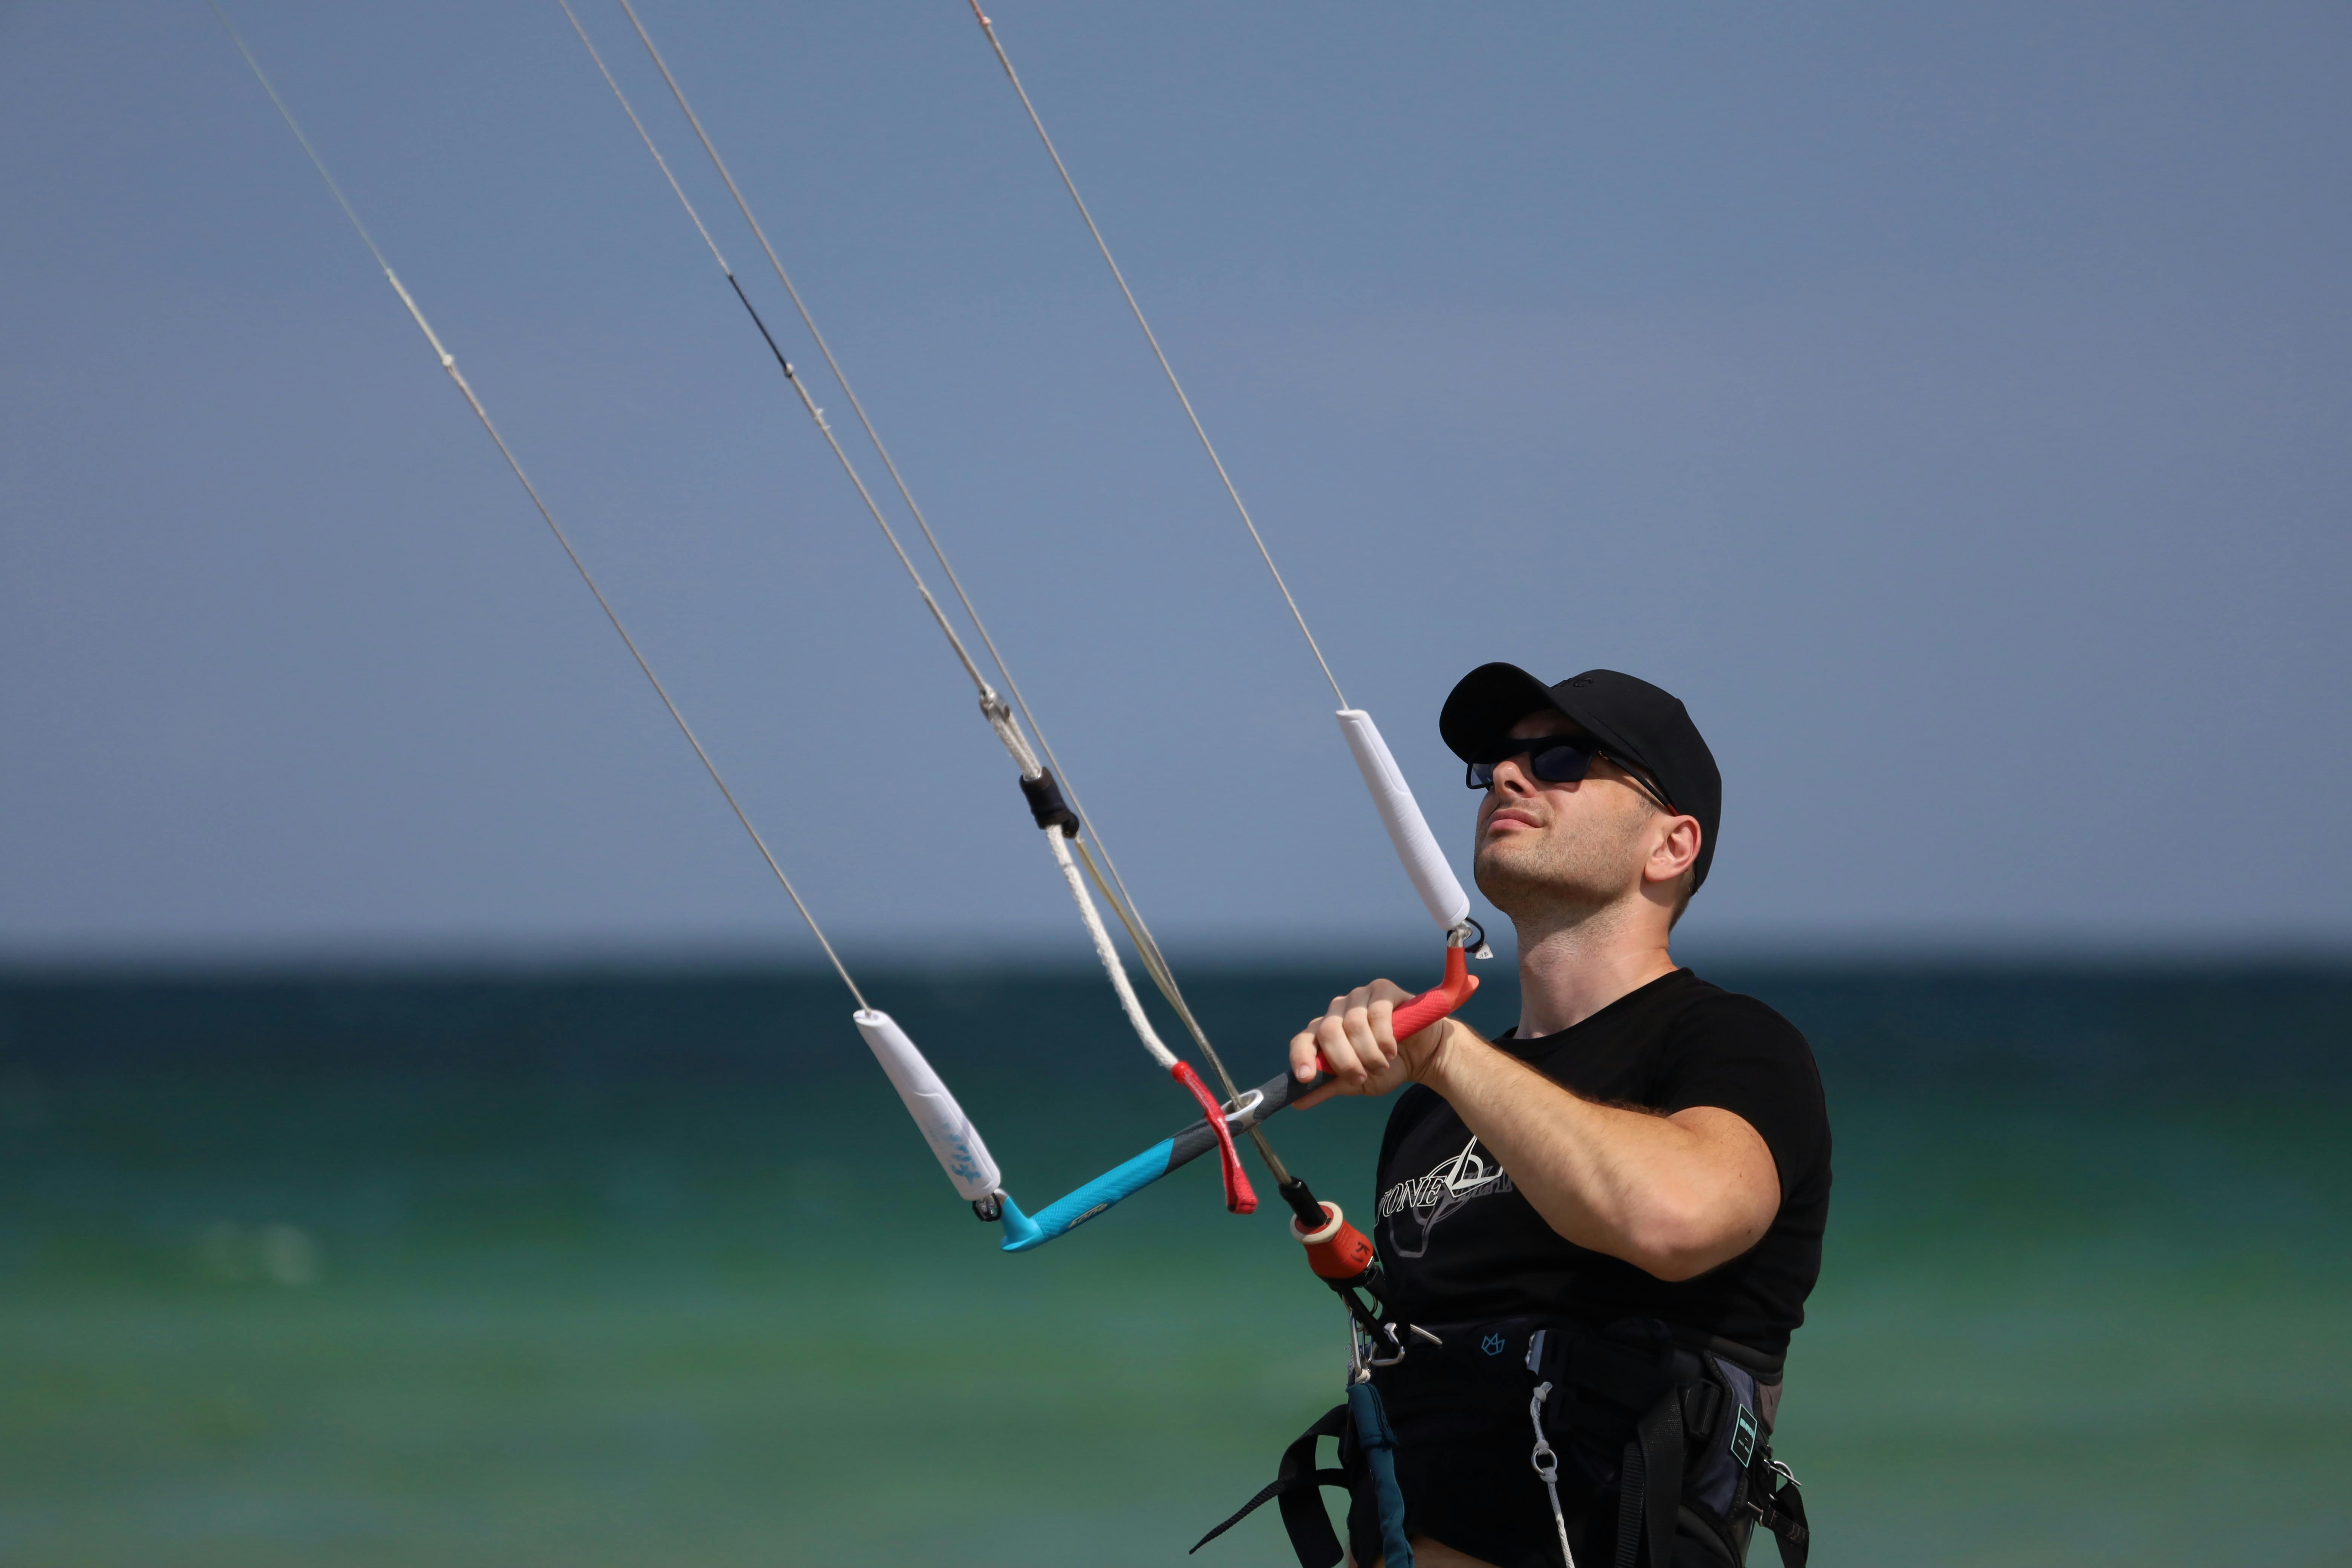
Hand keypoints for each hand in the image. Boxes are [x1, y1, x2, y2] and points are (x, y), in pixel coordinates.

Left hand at [1289, 978, 1450, 1108]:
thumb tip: (1297, 1102)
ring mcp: (1359, 996)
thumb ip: (1328, 1087)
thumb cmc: (1386, 1067)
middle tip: (1362, 1077)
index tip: (1306, 1077)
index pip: (1303, 1040)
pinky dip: (1384, 1038)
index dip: (1301, 1057)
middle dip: (1344, 1060)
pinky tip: (1392, 1050)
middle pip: (1328, 1031)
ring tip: (1382, 1065)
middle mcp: (1337, 1010)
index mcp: (1325, 1031)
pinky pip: (1376, 1012)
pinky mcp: (1382, 990)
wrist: (1422, 1056)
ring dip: (1369, 1053)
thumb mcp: (1356, 1083)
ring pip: (1353, 1023)